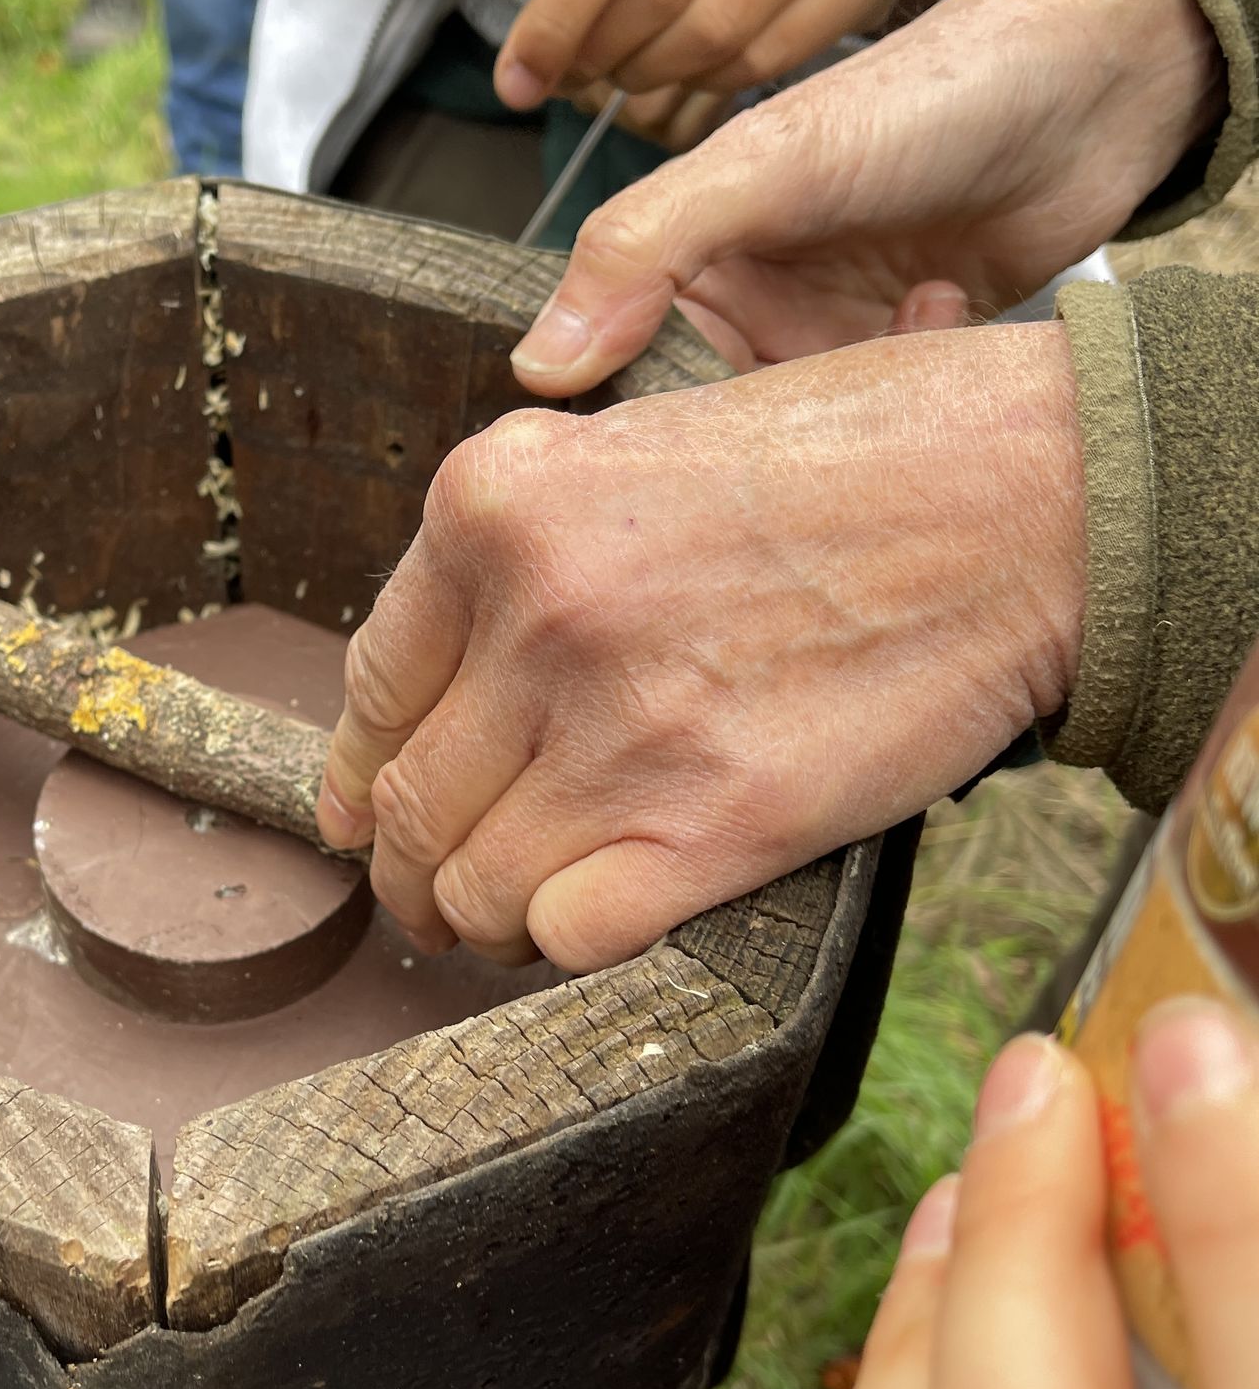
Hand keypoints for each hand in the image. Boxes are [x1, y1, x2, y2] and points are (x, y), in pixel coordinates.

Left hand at [315, 323, 1083, 969]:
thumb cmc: (863, 457)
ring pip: (468, 886)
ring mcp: (616, 727)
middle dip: (407, 868)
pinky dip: (568, 945)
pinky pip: (566, 936)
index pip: (371, 684)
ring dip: (481, 921)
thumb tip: (459, 678)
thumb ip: (532, 551)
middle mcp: (534, 613)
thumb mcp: (643, 442)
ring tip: (514, 921)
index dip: (360, 767)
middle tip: (431, 896)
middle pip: (407, 800)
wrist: (1029, 501)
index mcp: (497, 504)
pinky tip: (600, 924)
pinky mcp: (707, 828)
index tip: (365, 811)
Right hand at [510, 0, 1225, 391]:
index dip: (615, 423)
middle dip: (729, 447)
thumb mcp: (767, 162)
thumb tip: (537, 364)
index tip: (627, 479)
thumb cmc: (928, 95)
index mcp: (687, 252)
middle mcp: (748, 304)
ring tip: (868, 379)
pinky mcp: (905, 371)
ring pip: (789, 441)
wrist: (1101, 82)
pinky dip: (908, 397)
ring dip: (828, 424)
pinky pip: (878, 431)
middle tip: (764, 456)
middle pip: (699, 423)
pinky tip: (939, 311)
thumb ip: (644, 249)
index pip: (613, 366)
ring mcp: (827, 340)